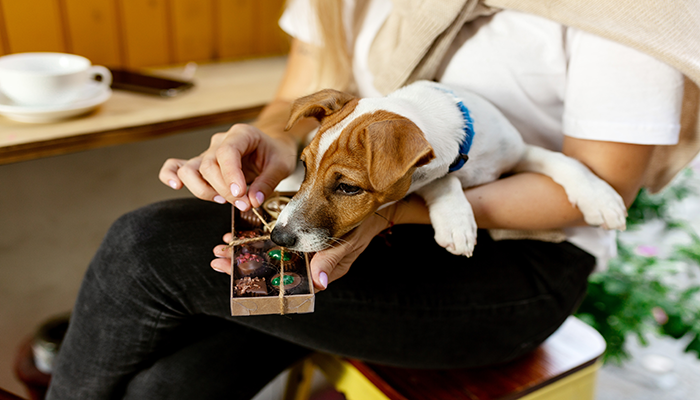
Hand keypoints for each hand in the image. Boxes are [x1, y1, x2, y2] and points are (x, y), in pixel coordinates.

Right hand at [159, 123, 297, 209]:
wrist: (271, 147)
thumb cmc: (275, 153)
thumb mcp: (281, 166)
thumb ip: (267, 183)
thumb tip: (252, 201)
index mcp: (242, 134)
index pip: (227, 152)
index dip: (230, 175)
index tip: (240, 194)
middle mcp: (220, 141)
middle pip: (209, 165)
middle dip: (224, 190)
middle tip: (243, 204)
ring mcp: (207, 152)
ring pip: (190, 169)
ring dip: (204, 190)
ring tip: (223, 200)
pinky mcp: (200, 164)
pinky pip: (176, 166)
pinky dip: (170, 175)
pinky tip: (176, 185)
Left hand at [210, 203, 400, 290]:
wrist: (375, 207)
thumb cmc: (364, 227)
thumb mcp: (349, 242)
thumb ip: (333, 260)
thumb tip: (318, 283)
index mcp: (316, 270)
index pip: (282, 281)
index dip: (256, 279)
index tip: (232, 272)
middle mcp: (306, 261)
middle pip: (269, 267)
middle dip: (242, 264)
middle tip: (216, 258)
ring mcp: (303, 247)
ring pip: (269, 252)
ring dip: (246, 249)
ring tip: (222, 245)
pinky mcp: (301, 230)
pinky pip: (276, 235)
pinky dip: (258, 233)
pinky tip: (241, 229)